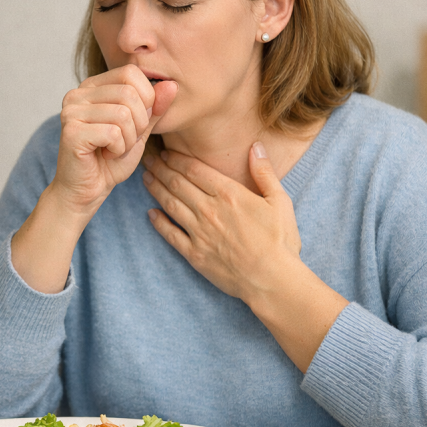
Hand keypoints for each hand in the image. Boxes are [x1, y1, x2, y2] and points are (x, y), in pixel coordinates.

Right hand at [50, 64, 176, 218]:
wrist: (86, 191)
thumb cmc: (110, 160)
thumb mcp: (140, 131)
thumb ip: (154, 108)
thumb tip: (171, 84)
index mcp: (92, 87)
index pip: (130, 73)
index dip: (146, 99)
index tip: (136, 123)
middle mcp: (77, 94)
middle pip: (129, 93)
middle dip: (139, 124)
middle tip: (124, 141)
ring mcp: (71, 112)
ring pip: (123, 114)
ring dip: (128, 140)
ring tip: (114, 149)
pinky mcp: (71, 132)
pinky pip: (113, 133)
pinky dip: (118, 150)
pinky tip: (105, 155)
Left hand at [141, 142, 300, 300]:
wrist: (273, 280)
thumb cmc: (280, 241)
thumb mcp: (280, 201)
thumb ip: (265, 172)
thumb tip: (255, 146)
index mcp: (229, 194)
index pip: (194, 170)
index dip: (177, 159)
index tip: (166, 153)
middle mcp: (209, 210)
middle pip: (177, 184)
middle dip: (160, 169)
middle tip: (149, 159)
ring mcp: (199, 232)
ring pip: (170, 204)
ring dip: (156, 189)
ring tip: (146, 178)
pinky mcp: (194, 254)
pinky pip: (171, 234)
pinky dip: (159, 223)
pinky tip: (151, 214)